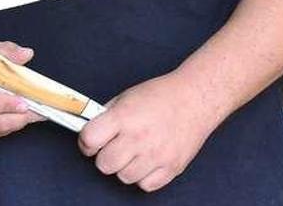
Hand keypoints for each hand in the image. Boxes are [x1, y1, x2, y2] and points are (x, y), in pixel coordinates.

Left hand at [77, 72, 220, 191]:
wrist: (196, 98)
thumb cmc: (162, 96)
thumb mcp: (126, 97)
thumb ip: (107, 116)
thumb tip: (90, 130)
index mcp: (124, 117)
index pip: (89, 139)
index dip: (86, 141)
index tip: (92, 140)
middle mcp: (139, 138)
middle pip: (104, 164)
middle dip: (104, 156)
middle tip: (113, 147)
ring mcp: (156, 155)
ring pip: (124, 177)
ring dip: (125, 167)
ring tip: (134, 152)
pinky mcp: (172, 167)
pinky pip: (146, 185)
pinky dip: (144, 176)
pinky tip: (147, 161)